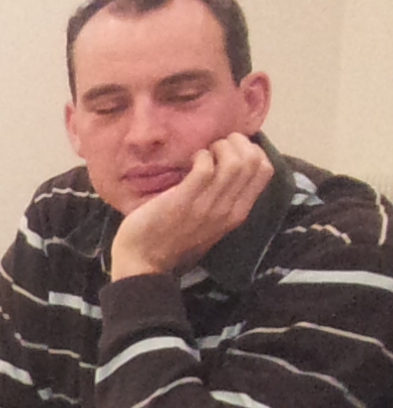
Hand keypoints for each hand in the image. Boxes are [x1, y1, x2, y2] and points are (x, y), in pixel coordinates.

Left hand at [110, 134, 272, 279]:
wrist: (143, 265)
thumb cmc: (170, 239)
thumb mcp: (208, 221)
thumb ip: (222, 199)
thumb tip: (226, 166)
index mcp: (237, 213)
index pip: (265, 170)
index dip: (252, 150)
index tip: (229, 150)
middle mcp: (228, 209)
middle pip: (253, 162)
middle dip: (236, 143)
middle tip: (215, 146)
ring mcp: (208, 206)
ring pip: (235, 163)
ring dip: (218, 147)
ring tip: (203, 153)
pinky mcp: (184, 202)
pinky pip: (205, 168)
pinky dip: (200, 156)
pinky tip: (189, 161)